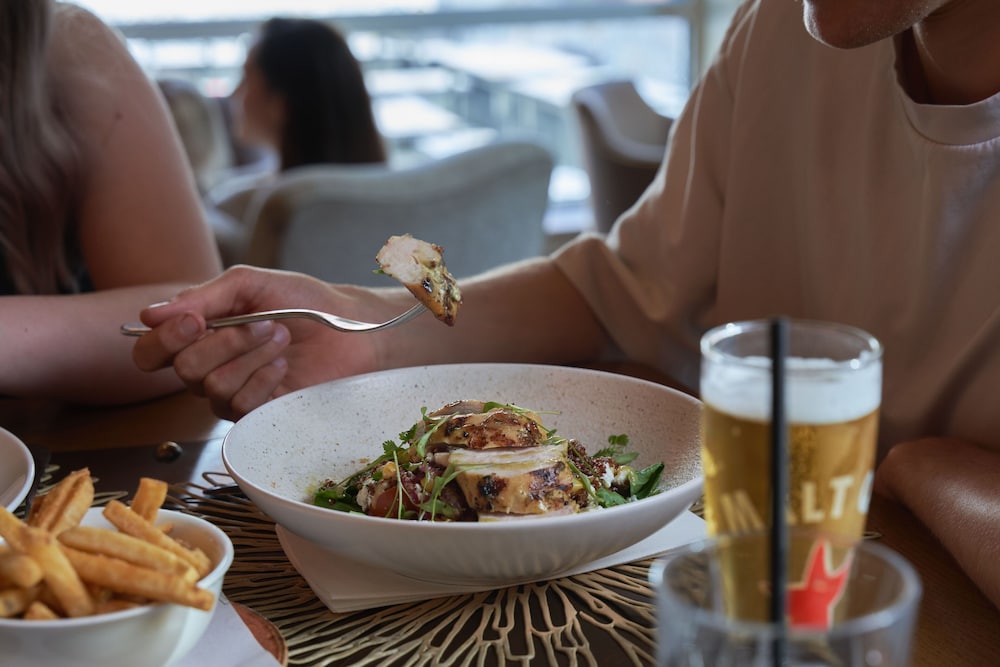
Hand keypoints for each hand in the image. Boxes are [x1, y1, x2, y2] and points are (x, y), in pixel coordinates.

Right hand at [131, 266, 383, 419]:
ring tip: (280, 338)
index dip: (163, 339)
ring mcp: (232, 394)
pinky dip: (264, 378)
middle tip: (263, 323)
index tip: (195, 321)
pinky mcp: (258, 414)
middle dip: (226, 341)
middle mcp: (208, 368)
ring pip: (213, 386)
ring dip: (252, 355)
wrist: (349, 327)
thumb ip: (203, 296)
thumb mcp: (250, 284)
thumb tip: (149, 315)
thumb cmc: (303, 302)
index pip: (150, 352)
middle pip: (183, 368)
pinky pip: (241, 404)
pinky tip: (283, 365)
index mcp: (199, 335)